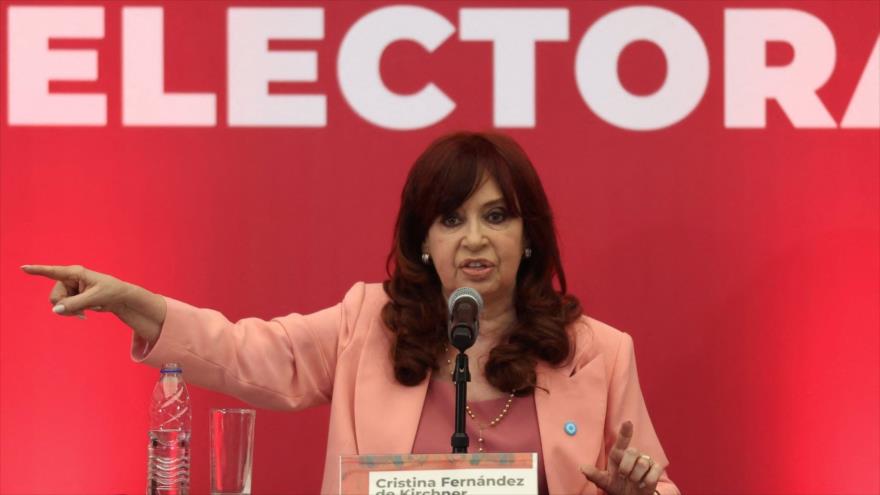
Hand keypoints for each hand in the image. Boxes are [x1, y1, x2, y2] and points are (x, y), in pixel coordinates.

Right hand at [21, 264, 165, 342]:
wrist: (120, 299)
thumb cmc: (111, 292)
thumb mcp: (94, 299)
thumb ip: (74, 304)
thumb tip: (55, 310)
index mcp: (75, 273)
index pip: (53, 271)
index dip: (37, 270)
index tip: (23, 268)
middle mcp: (70, 279)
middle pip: (54, 296)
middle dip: (65, 307)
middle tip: (81, 313)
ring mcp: (70, 288)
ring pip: (57, 304)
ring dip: (70, 311)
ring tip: (85, 313)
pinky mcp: (72, 296)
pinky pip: (63, 308)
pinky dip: (72, 313)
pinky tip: (83, 315)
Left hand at [580, 421, 662, 494]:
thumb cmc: (617, 486)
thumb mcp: (604, 482)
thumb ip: (594, 475)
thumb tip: (582, 468)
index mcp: (619, 455)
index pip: (622, 441)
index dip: (625, 431)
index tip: (627, 422)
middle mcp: (633, 455)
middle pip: (632, 451)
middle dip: (627, 466)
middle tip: (624, 476)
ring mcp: (646, 461)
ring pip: (643, 463)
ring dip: (636, 477)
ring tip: (634, 482)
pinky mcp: (656, 469)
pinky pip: (653, 473)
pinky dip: (647, 482)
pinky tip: (643, 484)